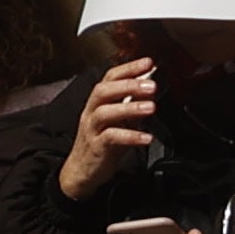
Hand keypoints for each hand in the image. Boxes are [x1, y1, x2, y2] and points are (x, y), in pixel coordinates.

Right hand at [55, 56, 158, 201]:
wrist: (82, 171)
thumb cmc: (102, 143)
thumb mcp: (120, 121)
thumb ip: (133, 105)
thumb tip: (151, 90)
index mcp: (98, 102)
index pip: (109, 78)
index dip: (128, 68)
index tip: (148, 62)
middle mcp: (92, 112)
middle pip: (104, 91)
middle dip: (128, 84)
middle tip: (151, 84)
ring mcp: (92, 129)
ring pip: (106, 112)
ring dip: (130, 108)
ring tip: (151, 108)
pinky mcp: (97, 147)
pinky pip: (112, 138)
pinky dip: (130, 135)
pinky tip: (146, 137)